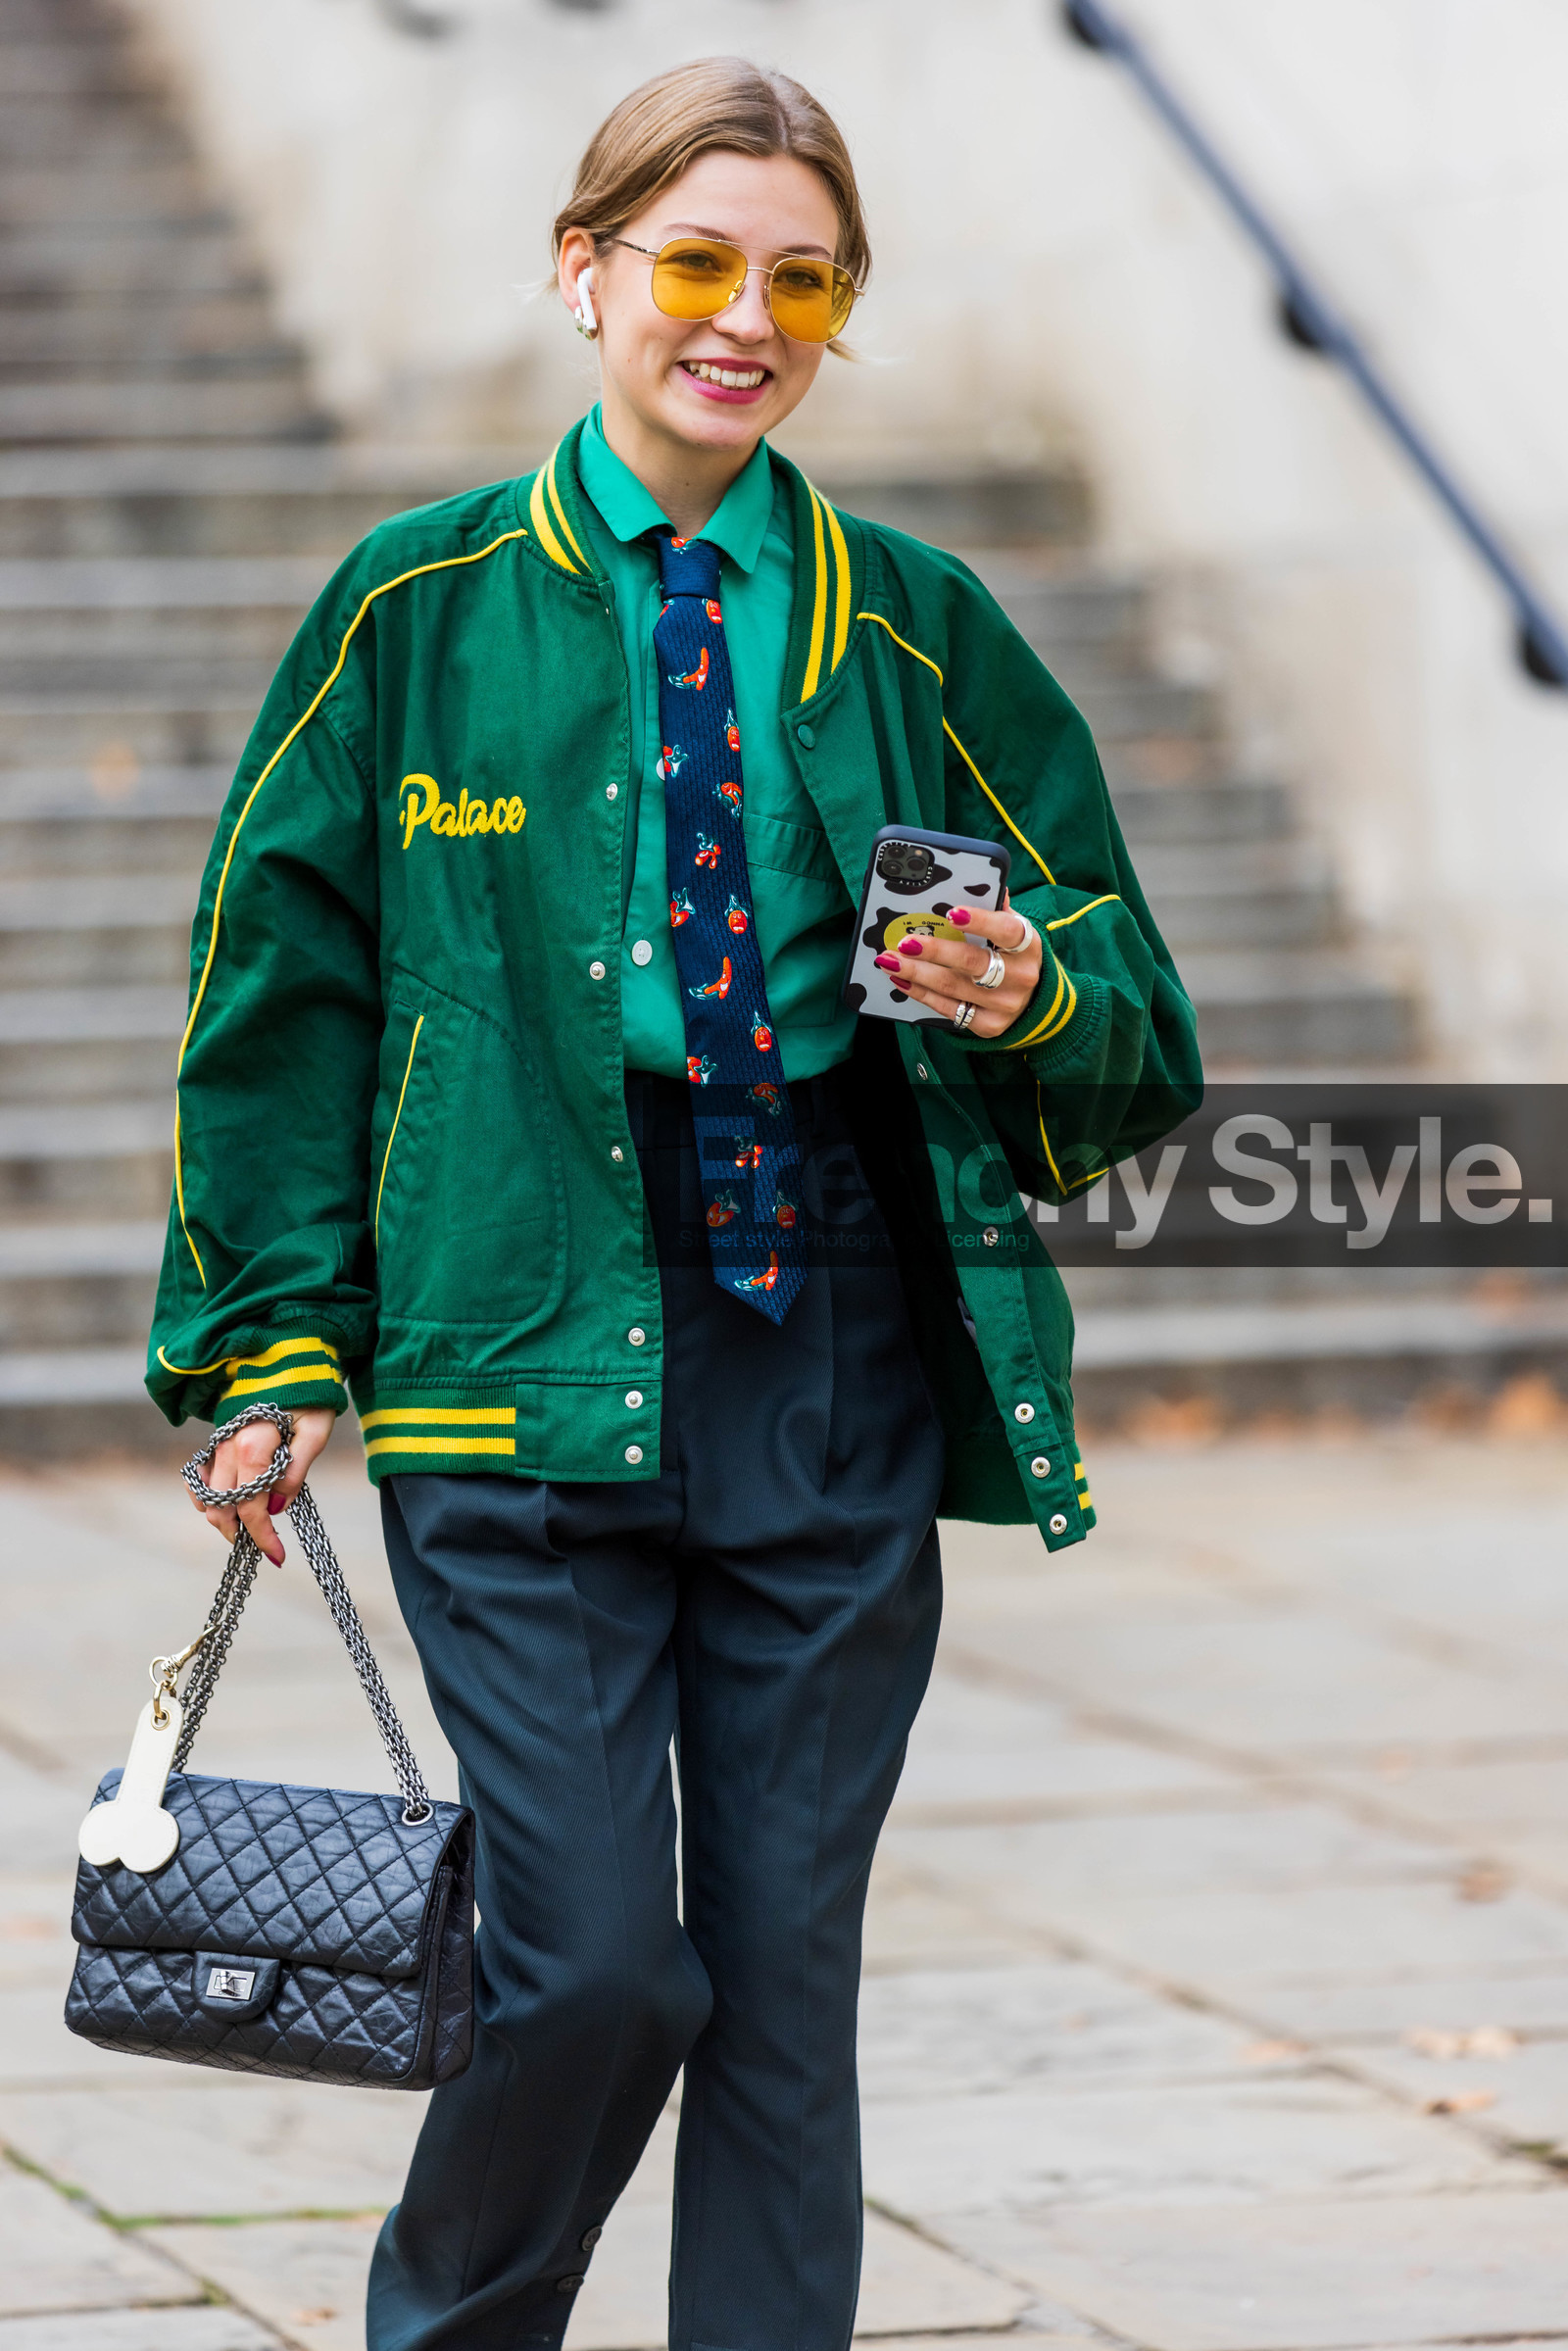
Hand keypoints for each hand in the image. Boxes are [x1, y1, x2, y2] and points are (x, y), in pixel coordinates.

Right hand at [188, 1406, 336, 1566]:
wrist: (291, 1357)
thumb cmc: (310, 1395)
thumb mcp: (316, 1432)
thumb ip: (295, 1471)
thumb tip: (276, 1509)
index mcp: (253, 1444)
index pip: (250, 1505)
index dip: (261, 1535)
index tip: (278, 1556)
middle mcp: (227, 1445)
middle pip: (221, 1506)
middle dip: (241, 1533)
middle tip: (267, 1546)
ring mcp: (218, 1442)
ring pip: (208, 1494)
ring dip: (224, 1518)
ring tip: (250, 1530)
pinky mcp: (217, 1438)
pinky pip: (202, 1476)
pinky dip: (208, 1495)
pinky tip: (226, 1505)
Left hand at [874, 894, 1043, 1038]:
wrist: (1032, 1002)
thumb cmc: (1013, 956)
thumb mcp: (1013, 931)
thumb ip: (998, 910)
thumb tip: (987, 883)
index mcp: (1028, 946)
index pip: (1006, 930)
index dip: (980, 921)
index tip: (952, 913)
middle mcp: (1020, 977)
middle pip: (972, 961)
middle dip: (934, 951)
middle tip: (905, 942)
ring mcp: (1004, 1004)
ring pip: (953, 986)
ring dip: (916, 973)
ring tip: (890, 960)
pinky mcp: (988, 1025)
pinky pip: (948, 1008)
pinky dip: (921, 993)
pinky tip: (901, 980)